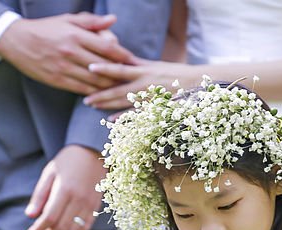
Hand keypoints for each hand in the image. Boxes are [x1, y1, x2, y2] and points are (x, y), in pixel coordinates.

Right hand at [0, 13, 132, 94]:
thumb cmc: (45, 29)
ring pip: (94, 81)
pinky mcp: (57, 80)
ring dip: (109, 87)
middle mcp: (71, 52)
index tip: (134, 61)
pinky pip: (81, 89)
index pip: (107, 48)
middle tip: (133, 80)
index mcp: (76, 35)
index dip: (123, 56)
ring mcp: (64, 68)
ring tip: (122, 90)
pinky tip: (102, 95)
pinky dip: (94, 93)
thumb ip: (91, 22)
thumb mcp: (68, 20)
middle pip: (104, 67)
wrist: (17, 41)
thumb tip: (113, 21)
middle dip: (120, 74)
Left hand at [24, 145, 105, 229]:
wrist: (93, 152)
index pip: (49, 217)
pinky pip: (84, 228)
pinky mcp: (96, 207)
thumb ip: (40, 195)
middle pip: (61, 227)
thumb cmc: (67, 161)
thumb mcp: (49, 173)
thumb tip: (30, 216)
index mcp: (65, 189)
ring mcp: (89, 204)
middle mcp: (79, 199)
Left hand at [84, 59, 200, 108]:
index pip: (120, 68)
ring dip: (107, 105)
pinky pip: (135, 115)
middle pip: (117, 89)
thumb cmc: (175, 74)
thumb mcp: (155, 65)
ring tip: (93, 105)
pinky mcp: (155, 109)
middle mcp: (144, 84)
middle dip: (100, 93)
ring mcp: (149, 98)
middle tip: (85, 97)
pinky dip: (123, 117)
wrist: (196, 85)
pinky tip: (111, 120)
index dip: (105, 68)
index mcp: (144, 71)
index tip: (90, 67)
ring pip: (123, 102)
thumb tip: (120, 56)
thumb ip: (137, 63)